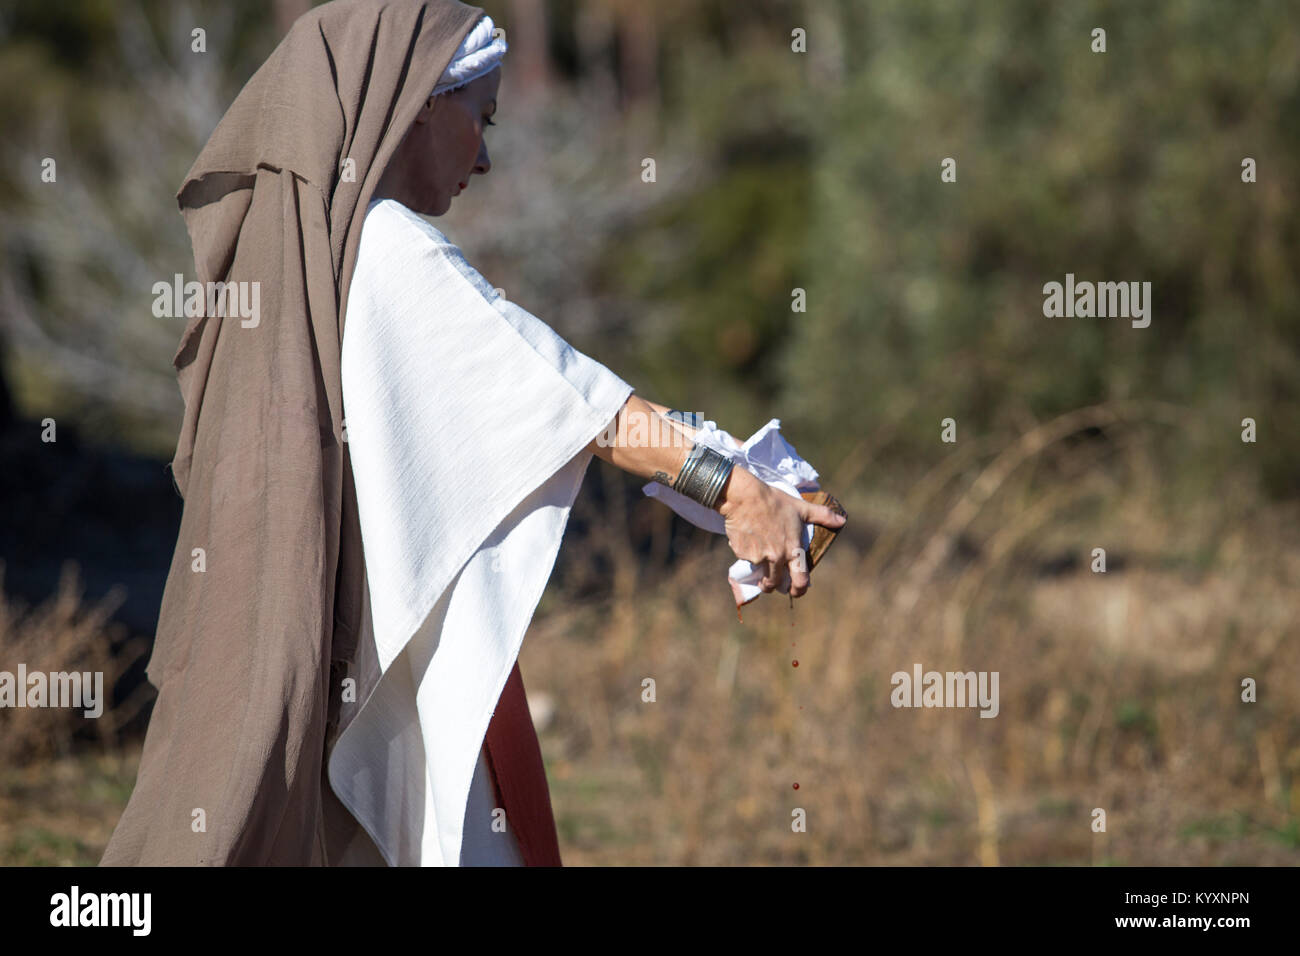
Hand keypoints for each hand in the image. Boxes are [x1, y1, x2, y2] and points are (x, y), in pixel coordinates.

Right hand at [716, 466, 846, 597]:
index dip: (799, 590)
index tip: (795, 591)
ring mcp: (757, 557)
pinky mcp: (741, 553)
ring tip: (759, 564)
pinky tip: (747, 540)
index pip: (800, 580)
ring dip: (760, 574)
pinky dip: (747, 553)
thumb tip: (842, 521)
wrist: (744, 497)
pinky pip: (746, 558)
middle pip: (775, 583)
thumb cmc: (774, 501)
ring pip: (760, 573)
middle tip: (772, 583)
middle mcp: (775, 558)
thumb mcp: (800, 507)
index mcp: (792, 550)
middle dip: (774, 586)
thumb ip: (822, 516)